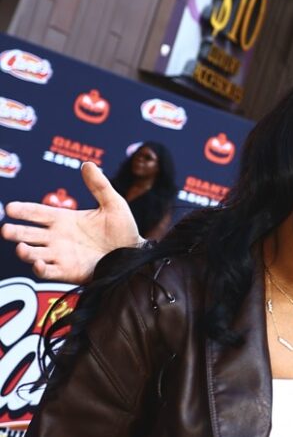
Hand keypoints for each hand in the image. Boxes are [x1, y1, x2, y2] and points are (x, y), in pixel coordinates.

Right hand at [2, 161, 139, 282]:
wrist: (135, 255)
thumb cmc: (123, 230)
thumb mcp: (113, 204)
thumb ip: (100, 186)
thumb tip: (87, 164)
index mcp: (64, 219)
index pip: (37, 213)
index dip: (23, 210)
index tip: (10, 208)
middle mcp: (57, 237)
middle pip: (29, 234)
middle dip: (15, 232)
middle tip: (5, 230)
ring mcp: (60, 255)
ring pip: (34, 254)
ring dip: (25, 252)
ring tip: (21, 248)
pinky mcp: (68, 271)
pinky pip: (48, 272)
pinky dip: (40, 269)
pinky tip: (38, 264)